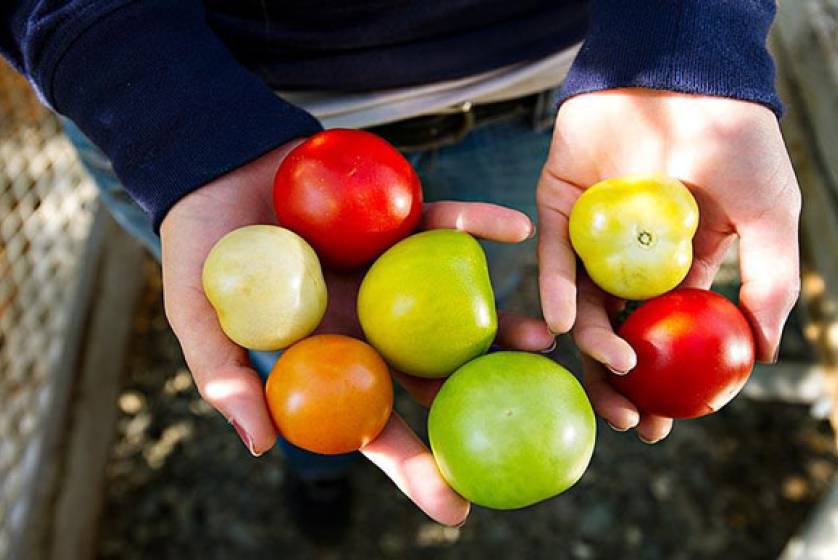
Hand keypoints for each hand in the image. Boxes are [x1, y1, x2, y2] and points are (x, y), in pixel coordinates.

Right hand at [161, 140, 552, 525]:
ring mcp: (392, 276)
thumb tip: (259, 445)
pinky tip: (516, 229)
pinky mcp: (400, 223)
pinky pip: (444, 227)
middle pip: (432, 376)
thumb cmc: (203, 248)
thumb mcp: (197, 314)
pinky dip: (477, 225)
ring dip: (500, 324)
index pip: (376, 425)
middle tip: (528, 425)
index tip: (456, 509)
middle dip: (480, 404)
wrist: (217, 168)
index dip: (413, 467)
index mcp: (332, 356)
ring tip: (542, 338)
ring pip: (454, 310)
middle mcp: (372, 324)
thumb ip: (222, 377)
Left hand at [537, 89, 800, 441]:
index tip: (667, 422)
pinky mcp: (556, 208)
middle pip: (620, 331)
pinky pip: (551, 258)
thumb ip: (769, 281)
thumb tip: (765, 352)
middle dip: (622, 381)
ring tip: (615, 367)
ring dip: (593, 342)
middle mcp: (630, 257)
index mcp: (678, 263)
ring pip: (583, 302)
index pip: (668, 333)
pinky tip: (567, 323)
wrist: (684, 74)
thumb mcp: (769, 214)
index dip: (668, 379)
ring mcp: (591, 235)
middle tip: (628, 419)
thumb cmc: (734, 140)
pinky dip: (556, 290)